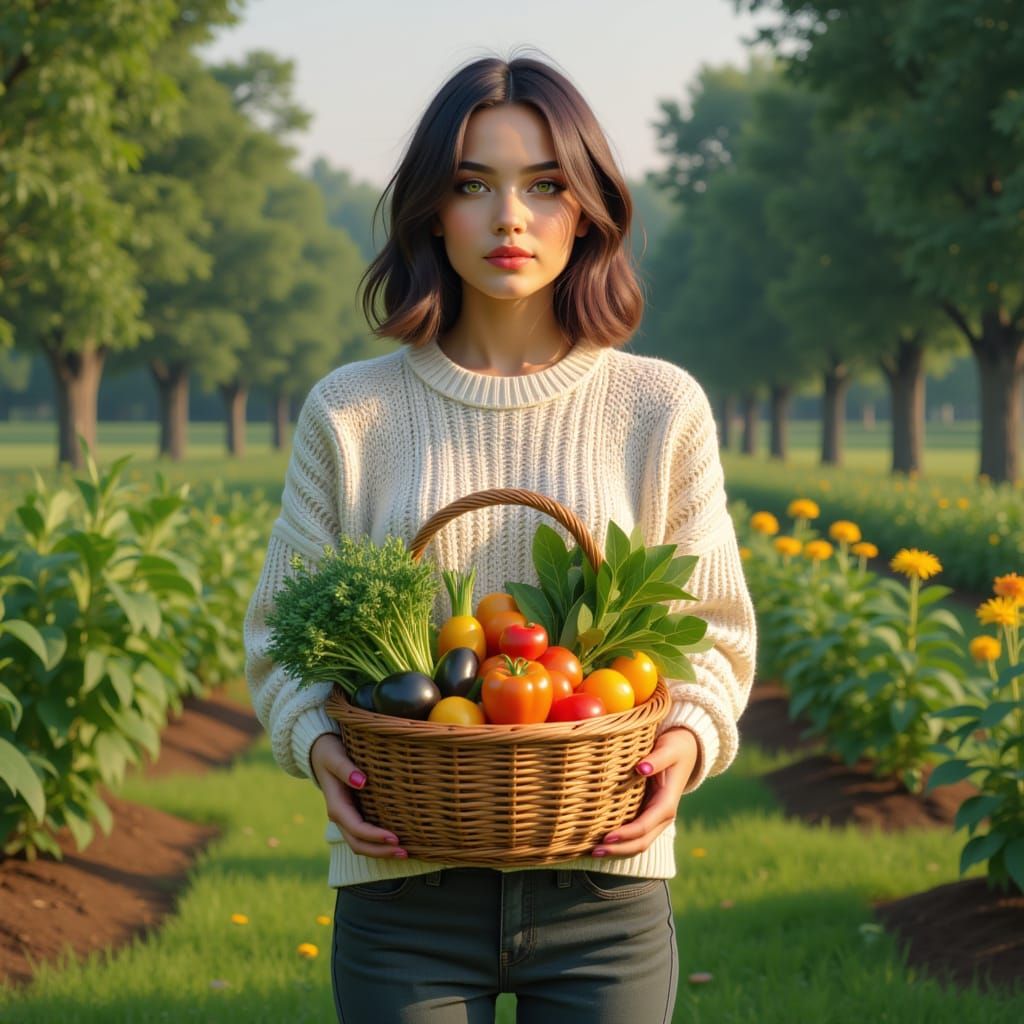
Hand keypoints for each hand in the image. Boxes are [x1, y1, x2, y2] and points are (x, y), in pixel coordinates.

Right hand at [309, 732, 407, 858]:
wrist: (317, 753)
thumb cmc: (329, 753)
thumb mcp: (334, 757)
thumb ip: (346, 769)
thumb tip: (361, 781)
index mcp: (336, 806)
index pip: (357, 828)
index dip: (375, 836)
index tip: (395, 838)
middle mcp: (340, 817)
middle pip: (358, 844)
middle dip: (380, 851)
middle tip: (404, 853)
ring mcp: (346, 818)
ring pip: (360, 844)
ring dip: (380, 851)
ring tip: (404, 853)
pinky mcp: (353, 815)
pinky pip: (364, 836)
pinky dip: (378, 843)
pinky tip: (395, 842)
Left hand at [591, 727, 699, 858]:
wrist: (686, 750)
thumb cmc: (675, 748)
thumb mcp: (668, 749)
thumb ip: (657, 759)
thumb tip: (641, 768)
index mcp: (667, 803)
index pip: (644, 825)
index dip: (626, 834)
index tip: (605, 836)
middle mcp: (663, 816)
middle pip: (641, 842)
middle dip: (619, 849)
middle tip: (594, 851)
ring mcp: (656, 818)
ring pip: (639, 843)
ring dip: (618, 850)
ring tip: (594, 851)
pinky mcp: (649, 814)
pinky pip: (636, 834)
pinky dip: (621, 842)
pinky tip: (603, 841)